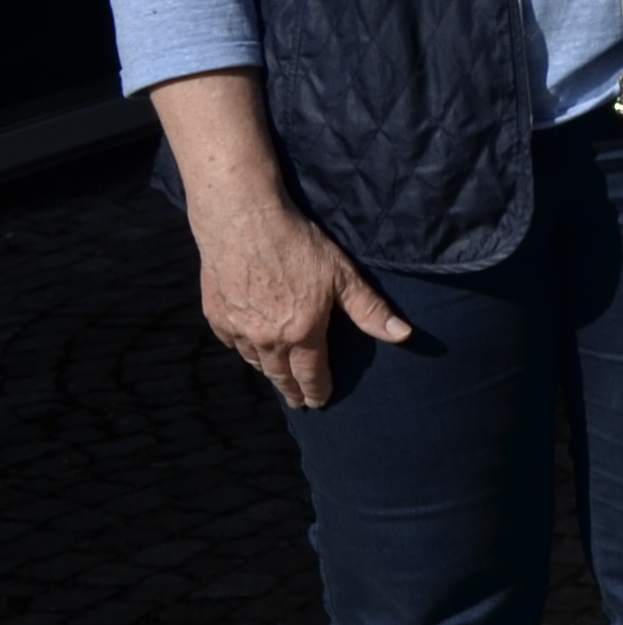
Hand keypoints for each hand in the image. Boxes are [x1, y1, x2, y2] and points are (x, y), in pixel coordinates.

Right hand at [187, 179, 410, 409]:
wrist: (242, 220)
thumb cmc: (298, 244)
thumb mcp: (343, 275)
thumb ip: (370, 310)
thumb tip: (404, 335)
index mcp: (302, 332)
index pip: (312, 375)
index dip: (318, 391)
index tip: (320, 404)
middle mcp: (268, 338)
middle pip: (281, 375)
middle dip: (292, 391)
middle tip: (298, 402)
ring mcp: (239, 328)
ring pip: (256, 362)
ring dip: (269, 373)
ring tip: (278, 378)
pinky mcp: (216, 315)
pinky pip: (233, 344)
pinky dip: (245, 350)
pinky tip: (250, 350)